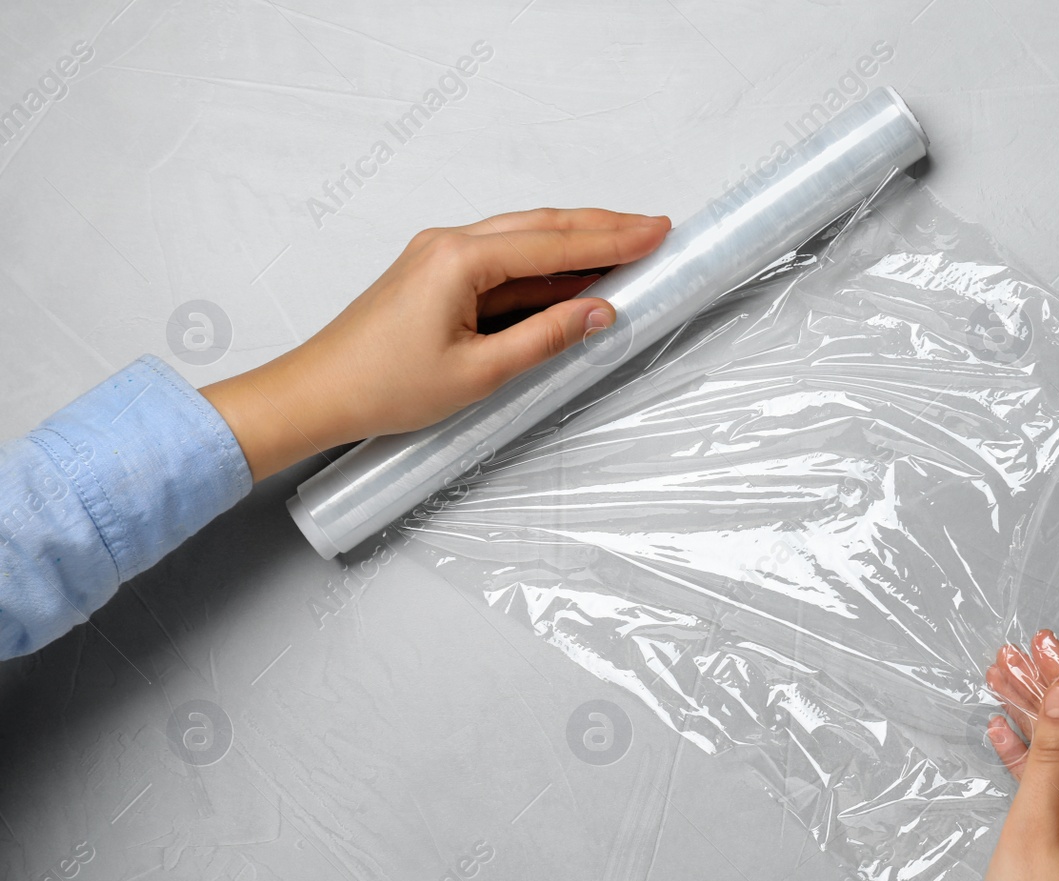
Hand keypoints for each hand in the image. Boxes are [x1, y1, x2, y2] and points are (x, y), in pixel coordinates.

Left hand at [201, 208, 671, 479]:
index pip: (554, 244)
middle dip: (601, 226)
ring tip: (624, 243)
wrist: (318, 393)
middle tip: (653, 227)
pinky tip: (570, 270)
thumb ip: (545, 337)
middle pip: (541, 225)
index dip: (612, 238)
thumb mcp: (480, 373)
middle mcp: (449, 243)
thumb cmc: (385, 386)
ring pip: (522, 236)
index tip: (656, 231)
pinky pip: (501, 257)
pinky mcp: (434, 273)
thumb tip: (598, 312)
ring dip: (574, 239)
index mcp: (460, 259)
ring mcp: (439, 255)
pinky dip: (542, 261)